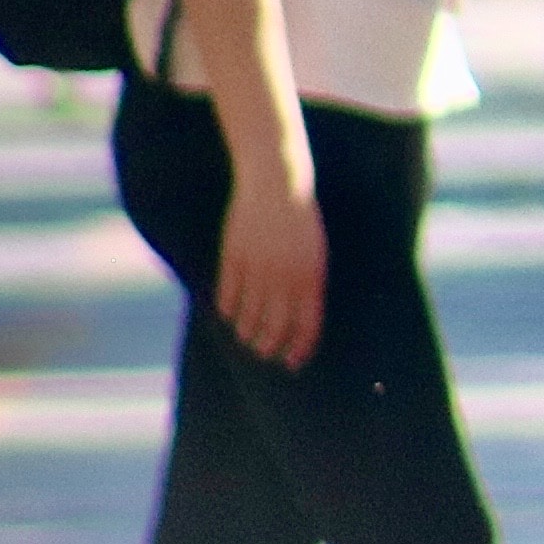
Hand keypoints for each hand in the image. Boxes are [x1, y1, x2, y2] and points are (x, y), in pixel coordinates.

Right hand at [213, 160, 328, 369]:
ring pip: (249, 314)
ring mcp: (258, 267)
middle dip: (269, 346)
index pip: (307, 324)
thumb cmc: (301, 219)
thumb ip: (308, 285)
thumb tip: (300, 319)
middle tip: (263, 353)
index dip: (299, 348)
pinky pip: (229, 293)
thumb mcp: (314, 253)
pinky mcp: (234, 255)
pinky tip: (229, 315)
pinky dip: (228, 309)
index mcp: (311, 275)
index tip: (292, 362)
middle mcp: (285, 276)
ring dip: (247, 331)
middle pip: (275, 325)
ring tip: (246, 338)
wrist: (278, 181)